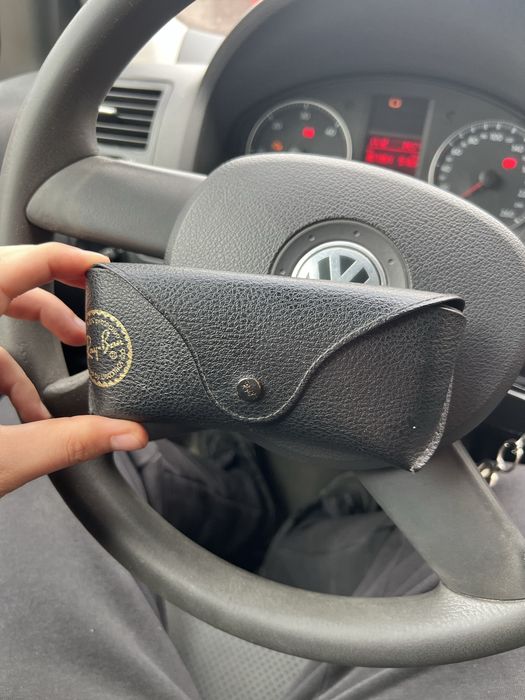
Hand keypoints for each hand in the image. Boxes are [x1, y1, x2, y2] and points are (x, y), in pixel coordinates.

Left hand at [0, 242, 147, 495]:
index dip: (64, 260)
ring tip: (61, 378)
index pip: (15, 264)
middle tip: (88, 321)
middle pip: (3, 283)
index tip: (98, 270)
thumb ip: (69, 442)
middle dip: (52, 305)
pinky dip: (3, 376)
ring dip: (27, 348)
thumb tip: (124, 432)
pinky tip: (27, 415)